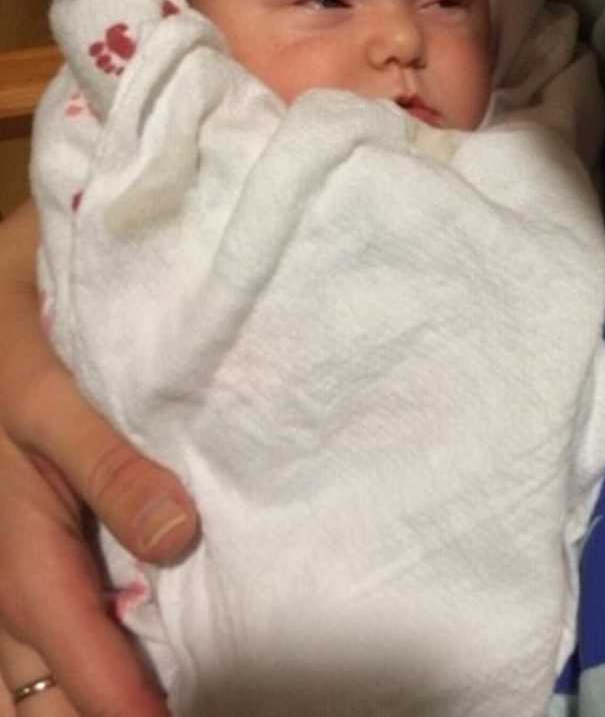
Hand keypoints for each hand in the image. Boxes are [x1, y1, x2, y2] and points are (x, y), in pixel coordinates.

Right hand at [0, 201, 198, 715]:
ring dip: (91, 682)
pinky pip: (62, 598)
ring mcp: (25, 545)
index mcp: (14, 535)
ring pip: (47, 645)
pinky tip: (145, 640)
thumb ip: (106, 464)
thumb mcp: (48, 396)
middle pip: (46, 666)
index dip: (112, 695)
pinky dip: (94, 638)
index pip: (66, 638)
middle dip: (96, 705)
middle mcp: (14, 557)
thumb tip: (176, 539)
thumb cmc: (13, 338)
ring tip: (163, 698)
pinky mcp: (45, 523)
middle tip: (173, 712)